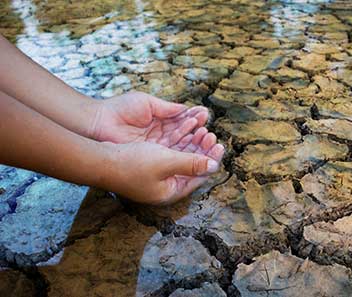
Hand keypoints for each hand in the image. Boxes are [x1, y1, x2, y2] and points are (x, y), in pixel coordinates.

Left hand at [91, 91, 208, 145]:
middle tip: (209, 130)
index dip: (194, 119)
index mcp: (160, 121)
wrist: (99, 122)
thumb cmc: (119, 109)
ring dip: (194, 142)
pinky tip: (194, 145)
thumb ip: (168, 108)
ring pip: (181, 146)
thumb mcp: (147, 103)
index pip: (182, 122)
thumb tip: (187, 109)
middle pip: (185, 136)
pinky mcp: (151, 157)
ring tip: (206, 135)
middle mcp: (160, 136)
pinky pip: (171, 155)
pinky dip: (184, 150)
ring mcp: (156, 148)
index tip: (205, 115)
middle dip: (198, 133)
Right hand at [103, 135, 223, 204]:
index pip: (199, 177)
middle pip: (191, 167)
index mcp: (171, 191)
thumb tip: (215, 166)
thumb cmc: (131, 163)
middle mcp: (164, 186)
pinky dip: (178, 142)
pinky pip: (169, 153)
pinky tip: (184, 130)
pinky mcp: (147, 165)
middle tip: (211, 134)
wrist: (99, 160)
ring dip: (191, 144)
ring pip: (181, 158)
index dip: (211, 160)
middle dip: (202, 150)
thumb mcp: (166, 162)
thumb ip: (192, 163)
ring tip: (201, 129)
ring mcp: (155, 177)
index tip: (220, 145)